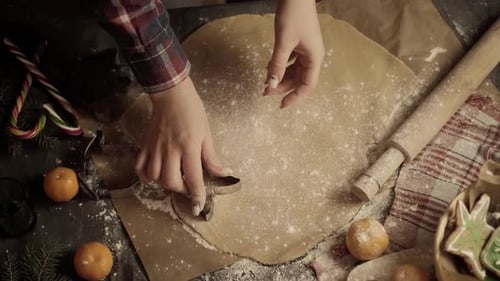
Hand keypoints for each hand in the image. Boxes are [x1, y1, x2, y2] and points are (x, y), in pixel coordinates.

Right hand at [135, 77, 228, 215]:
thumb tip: (224, 173)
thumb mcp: (206, 134)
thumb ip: (212, 157)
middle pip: (171, 181)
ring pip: (154, 177)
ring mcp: (155, 148)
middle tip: (189, 186)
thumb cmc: (192, 112)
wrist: (171, 95)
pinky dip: (146, 175)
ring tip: (174, 178)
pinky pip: (140, 167)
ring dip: (164, 183)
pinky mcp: (145, 145)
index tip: (198, 208)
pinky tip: (155, 174)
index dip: (197, 195)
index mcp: (188, 147)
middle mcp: (170, 150)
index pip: (194, 178)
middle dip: (181, 190)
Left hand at [264, 0, 324, 107]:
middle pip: (299, 79)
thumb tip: (271, 85)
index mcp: (314, 58)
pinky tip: (269, 68)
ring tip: (265, 81)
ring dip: (280, 77)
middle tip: (265, 92)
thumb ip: (277, 65)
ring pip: (293, 70)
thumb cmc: (293, 16)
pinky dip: (280, 66)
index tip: (281, 105)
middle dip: (283, 87)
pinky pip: (290, 60)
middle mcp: (312, 56)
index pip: (307, 85)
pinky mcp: (299, 43)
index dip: (295, 97)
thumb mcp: (283, 43)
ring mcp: (306, 50)